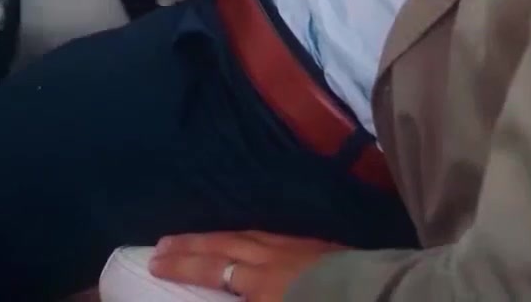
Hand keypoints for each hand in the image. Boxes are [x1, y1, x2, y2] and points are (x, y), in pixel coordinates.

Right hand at [148, 231, 345, 300]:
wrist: (376, 297)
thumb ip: (242, 298)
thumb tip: (227, 286)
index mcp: (262, 283)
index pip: (212, 270)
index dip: (181, 266)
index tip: (154, 262)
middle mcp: (272, 259)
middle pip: (224, 246)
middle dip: (190, 245)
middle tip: (161, 242)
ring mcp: (296, 248)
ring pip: (246, 235)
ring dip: (216, 236)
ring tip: (194, 238)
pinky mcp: (316, 246)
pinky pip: (270, 235)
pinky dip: (248, 235)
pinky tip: (246, 238)